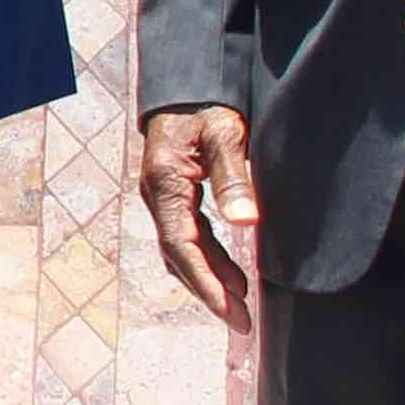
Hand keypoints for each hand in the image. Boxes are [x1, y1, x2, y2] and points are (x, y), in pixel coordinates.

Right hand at [138, 104, 261, 330]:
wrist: (187, 81)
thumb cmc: (206, 103)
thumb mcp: (225, 134)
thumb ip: (234, 177)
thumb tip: (247, 221)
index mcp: (166, 184)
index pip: (182, 246)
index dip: (206, 283)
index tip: (231, 310)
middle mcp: (158, 195)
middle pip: (179, 256)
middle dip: (210, 292)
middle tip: (241, 323)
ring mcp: (163, 196)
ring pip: (184, 250)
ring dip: (211, 278)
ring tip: (242, 305)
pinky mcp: (175, 194)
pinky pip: (189, 236)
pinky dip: (210, 258)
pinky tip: (232, 273)